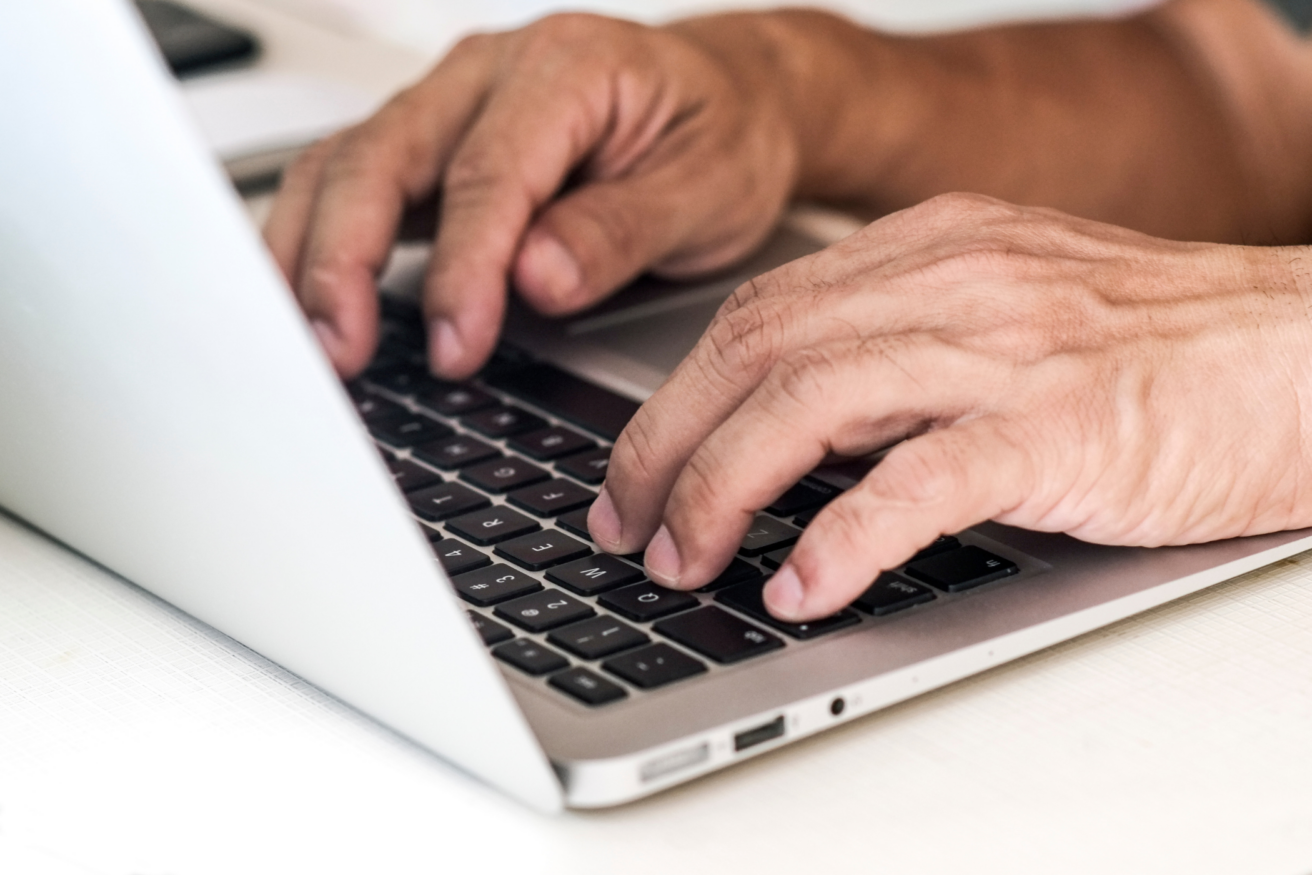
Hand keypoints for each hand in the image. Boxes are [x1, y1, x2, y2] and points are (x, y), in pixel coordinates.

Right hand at [263, 13, 798, 378]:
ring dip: (310, 254)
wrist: (731, 103)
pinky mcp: (433, 150)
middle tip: (342, 351)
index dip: (464, 267)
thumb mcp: (706, 189)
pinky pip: (350, 185)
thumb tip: (537, 280)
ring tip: (310, 342)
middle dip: (346, 259)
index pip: (488, 173)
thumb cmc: (721, 136)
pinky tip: (310, 303)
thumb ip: (619, 231)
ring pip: (343, 167)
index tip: (457, 344)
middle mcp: (489, 75)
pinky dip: (317, 244)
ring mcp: (450, 109)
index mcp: (566, 68)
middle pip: (381, 156)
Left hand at [588, 193, 1311, 619]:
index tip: (635, 470)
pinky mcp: (1062, 426)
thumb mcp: (1005, 319)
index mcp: (930, 249)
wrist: (1309, 356)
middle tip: (629, 525)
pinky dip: (843, 540)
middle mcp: (953, 281)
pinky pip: (920, 480)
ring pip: (810, 403)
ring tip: (686, 560)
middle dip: (666, 446)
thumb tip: (785, 438)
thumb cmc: (1160, 353)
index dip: (672, 397)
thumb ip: (898, 357)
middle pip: (756, 351)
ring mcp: (1006, 348)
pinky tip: (803, 589)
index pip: (757, 314)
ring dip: (722, 489)